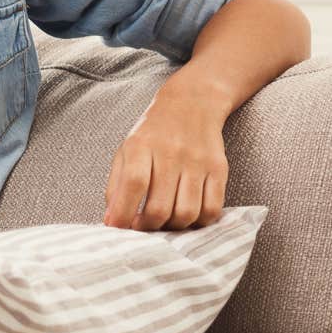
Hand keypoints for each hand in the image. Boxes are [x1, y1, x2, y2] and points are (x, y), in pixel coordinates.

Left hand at [103, 93, 229, 229]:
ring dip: (173, 227)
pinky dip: (199, 222)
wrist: (192, 104)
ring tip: (164, 222)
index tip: (119, 228)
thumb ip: (115, 186)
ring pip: (187, 213)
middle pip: (160, 207)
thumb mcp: (126, 152)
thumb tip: (112, 222)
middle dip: (148, 227)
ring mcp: (197, 162)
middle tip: (143, 226)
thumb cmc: (152, 134)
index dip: (124, 212)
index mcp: (141, 147)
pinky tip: (188, 217)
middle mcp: (171, 154)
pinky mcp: (219, 169)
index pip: (133, 184)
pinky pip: (212, 209)